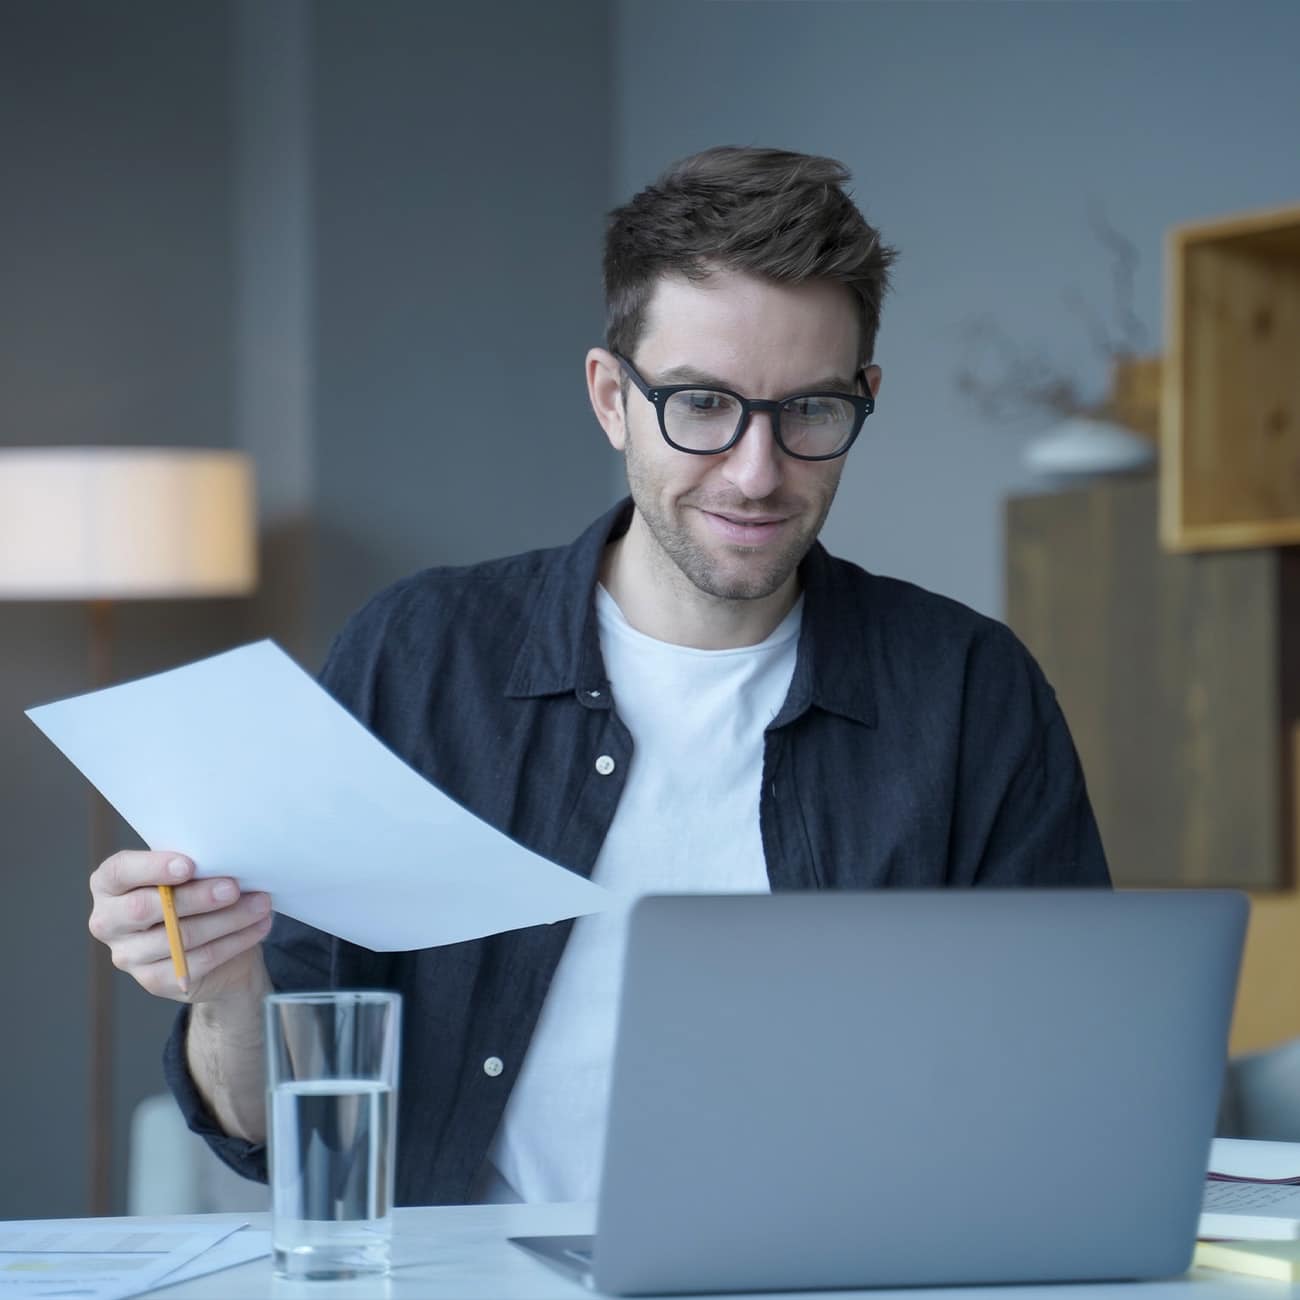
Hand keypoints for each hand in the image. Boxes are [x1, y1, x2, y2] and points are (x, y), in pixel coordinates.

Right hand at [88, 851, 272, 1002]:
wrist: (212, 945)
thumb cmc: (196, 894)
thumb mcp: (191, 874)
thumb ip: (194, 866)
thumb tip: (225, 859)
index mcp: (110, 884)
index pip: (119, 872)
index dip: (152, 867)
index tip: (189, 865)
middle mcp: (109, 921)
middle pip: (146, 908)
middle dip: (196, 896)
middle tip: (233, 888)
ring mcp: (127, 955)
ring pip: (180, 937)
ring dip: (228, 919)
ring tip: (260, 904)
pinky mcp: (153, 981)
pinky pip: (199, 961)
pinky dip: (234, 941)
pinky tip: (258, 926)